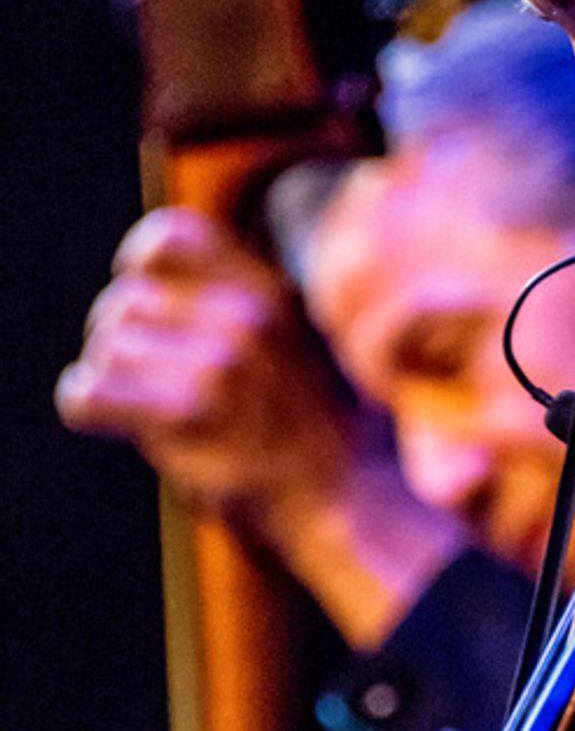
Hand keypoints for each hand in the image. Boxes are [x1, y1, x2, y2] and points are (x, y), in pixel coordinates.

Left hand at [56, 208, 462, 643]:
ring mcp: (220, 366)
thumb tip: (150, 252)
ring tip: (148, 403)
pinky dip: (87, 406)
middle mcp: (246, 317)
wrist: (331, 492)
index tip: (153, 301)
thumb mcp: (286, 329)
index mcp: (266, 286)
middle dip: (123, 337)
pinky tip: (112, 419)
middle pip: (125, 302)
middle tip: (153, 375)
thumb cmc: (297, 413)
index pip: (166, 239)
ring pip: (106, 347)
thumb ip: (232, 289)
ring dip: (110, 375)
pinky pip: (88, 394)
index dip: (140, 268)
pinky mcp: (187, 415)